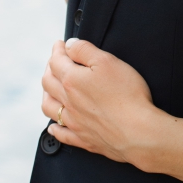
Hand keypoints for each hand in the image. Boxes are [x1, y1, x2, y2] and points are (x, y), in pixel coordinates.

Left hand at [41, 38, 161, 165]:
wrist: (136, 130)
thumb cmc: (127, 95)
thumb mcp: (108, 62)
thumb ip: (85, 50)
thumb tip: (69, 45)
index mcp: (72, 81)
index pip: (56, 62)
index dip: (57, 50)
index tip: (60, 44)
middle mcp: (68, 101)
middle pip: (48, 83)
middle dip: (49, 69)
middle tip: (54, 62)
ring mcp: (73, 121)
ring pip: (49, 107)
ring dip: (46, 96)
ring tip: (50, 90)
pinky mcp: (83, 138)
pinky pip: (61, 133)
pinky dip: (55, 128)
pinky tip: (54, 126)